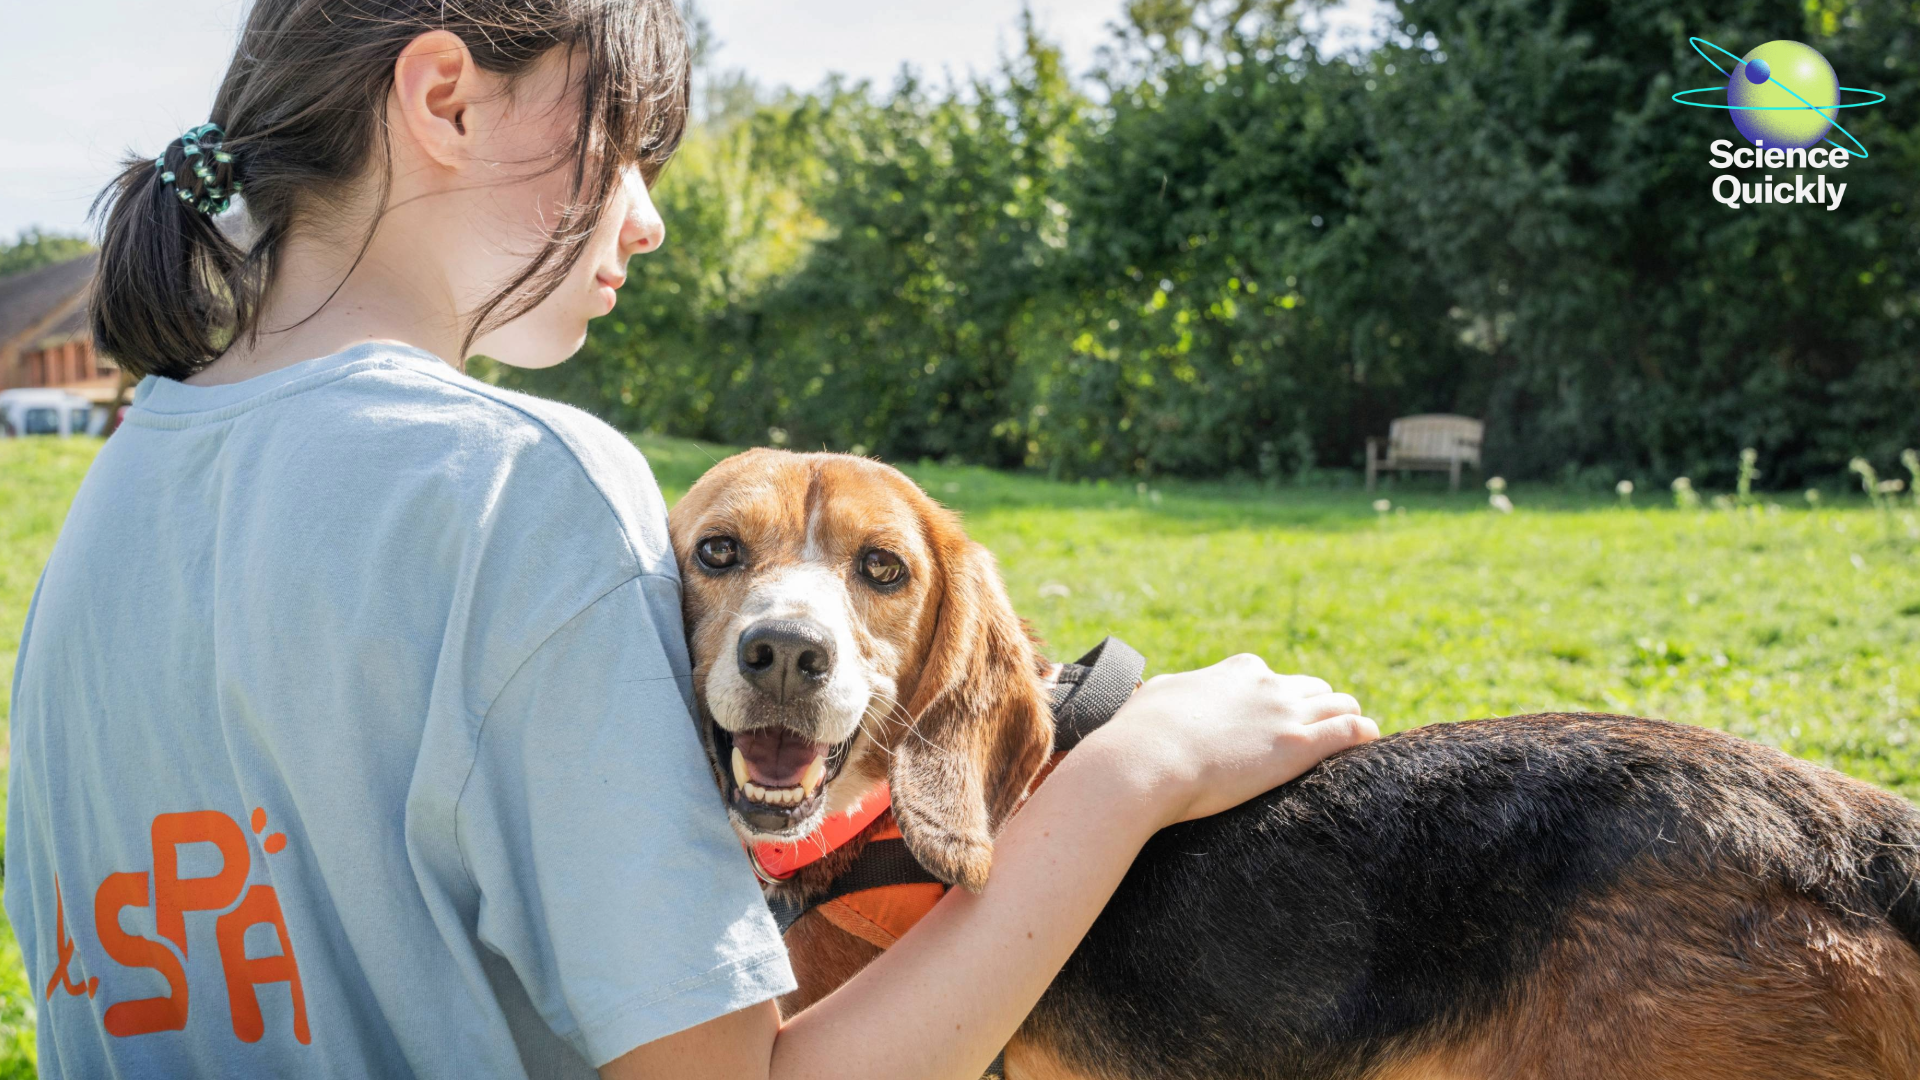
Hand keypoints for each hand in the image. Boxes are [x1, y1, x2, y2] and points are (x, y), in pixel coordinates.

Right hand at [1080, 653, 1377, 826]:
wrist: (1146, 760)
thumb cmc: (1141, 733)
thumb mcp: (1157, 697)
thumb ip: (1174, 693)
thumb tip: (1159, 695)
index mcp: (1236, 671)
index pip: (1271, 677)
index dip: (1277, 696)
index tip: (1275, 714)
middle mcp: (1267, 685)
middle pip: (1314, 689)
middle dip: (1319, 706)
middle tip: (1318, 731)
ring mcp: (1286, 713)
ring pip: (1341, 704)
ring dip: (1347, 717)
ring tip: (1354, 735)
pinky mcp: (1299, 746)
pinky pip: (1350, 730)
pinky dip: (1364, 732)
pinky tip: (1372, 739)